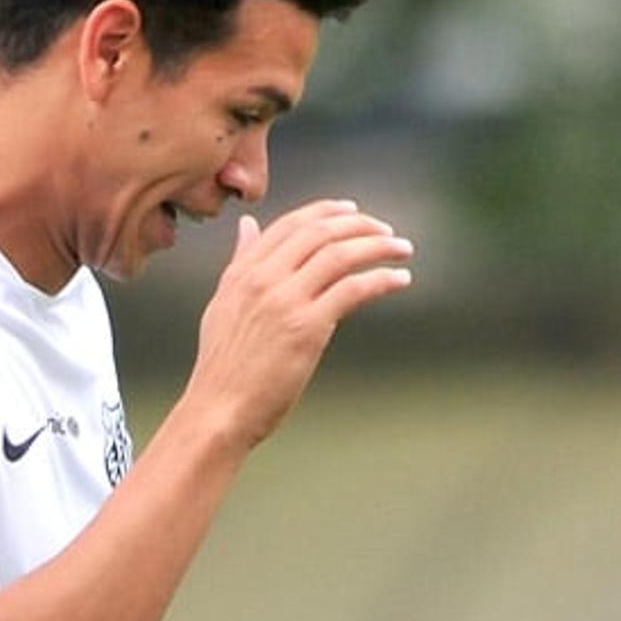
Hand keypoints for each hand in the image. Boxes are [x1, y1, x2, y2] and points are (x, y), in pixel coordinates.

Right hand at [184, 199, 412, 447]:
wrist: (218, 409)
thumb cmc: (223, 367)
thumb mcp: (223, 303)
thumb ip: (239, 262)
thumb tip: (248, 227)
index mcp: (244, 271)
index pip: (291, 224)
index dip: (327, 211)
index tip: (353, 211)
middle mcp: (264, 278)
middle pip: (320, 232)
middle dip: (361, 225)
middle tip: (387, 231)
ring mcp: (286, 300)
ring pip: (341, 254)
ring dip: (379, 247)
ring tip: (402, 249)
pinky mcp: (307, 327)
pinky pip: (353, 289)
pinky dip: (382, 280)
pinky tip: (399, 280)